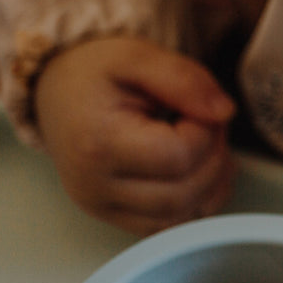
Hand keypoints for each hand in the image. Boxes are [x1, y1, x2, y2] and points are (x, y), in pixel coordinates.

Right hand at [34, 36, 235, 235]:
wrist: (58, 92)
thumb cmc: (94, 73)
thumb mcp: (137, 55)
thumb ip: (184, 79)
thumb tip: (224, 112)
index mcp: (98, 145)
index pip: (178, 156)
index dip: (206, 130)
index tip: (198, 105)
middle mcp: (95, 189)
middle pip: (182, 194)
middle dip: (213, 156)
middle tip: (206, 121)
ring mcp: (103, 209)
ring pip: (180, 218)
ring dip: (211, 182)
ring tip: (202, 141)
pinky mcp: (114, 217)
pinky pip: (170, 226)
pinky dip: (197, 200)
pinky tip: (199, 166)